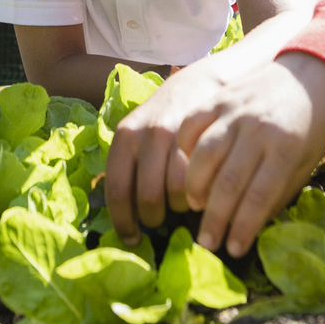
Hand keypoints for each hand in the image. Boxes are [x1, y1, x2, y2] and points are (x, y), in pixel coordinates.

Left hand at [105, 62, 224, 244]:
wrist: (198, 86)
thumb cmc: (162, 119)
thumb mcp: (136, 134)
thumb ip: (127, 166)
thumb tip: (121, 213)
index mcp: (124, 139)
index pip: (119, 192)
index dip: (124, 222)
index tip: (131, 238)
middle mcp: (149, 136)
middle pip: (149, 198)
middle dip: (154, 217)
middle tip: (158, 219)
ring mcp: (180, 137)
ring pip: (177, 192)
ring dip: (179, 207)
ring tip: (179, 204)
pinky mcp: (205, 139)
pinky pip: (201, 181)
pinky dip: (199, 194)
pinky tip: (198, 193)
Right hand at [179, 52, 324, 256]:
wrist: (310, 73)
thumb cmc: (310, 126)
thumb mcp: (306, 162)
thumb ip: (279, 192)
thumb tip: (250, 226)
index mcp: (286, 150)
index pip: (259, 197)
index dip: (243, 228)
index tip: (233, 251)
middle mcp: (259, 130)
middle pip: (228, 183)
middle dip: (215, 219)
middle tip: (207, 242)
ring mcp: (236, 112)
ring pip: (204, 156)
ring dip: (195, 188)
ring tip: (195, 207)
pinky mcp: (219, 98)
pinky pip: (192, 126)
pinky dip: (184, 150)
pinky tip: (186, 169)